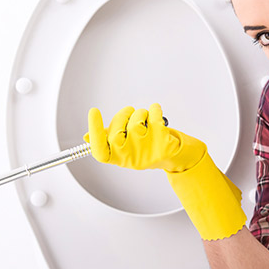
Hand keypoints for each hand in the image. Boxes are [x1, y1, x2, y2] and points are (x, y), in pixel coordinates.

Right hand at [84, 103, 245, 240]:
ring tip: (146, 117)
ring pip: (136, 123)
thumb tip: (87, 138)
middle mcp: (132, 159)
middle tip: (130, 112)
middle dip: (123, 115)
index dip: (94, 131)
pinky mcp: (163, 145)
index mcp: (120, 158)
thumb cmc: (151, 147)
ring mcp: (147, 153)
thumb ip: (110, 140)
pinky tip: (157, 111)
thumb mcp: (128, 145)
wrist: (180, 156)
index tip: (93, 111)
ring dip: (141, 113)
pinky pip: (155, 119)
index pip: (99, 151)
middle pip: (116, 132)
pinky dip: (155, 110)